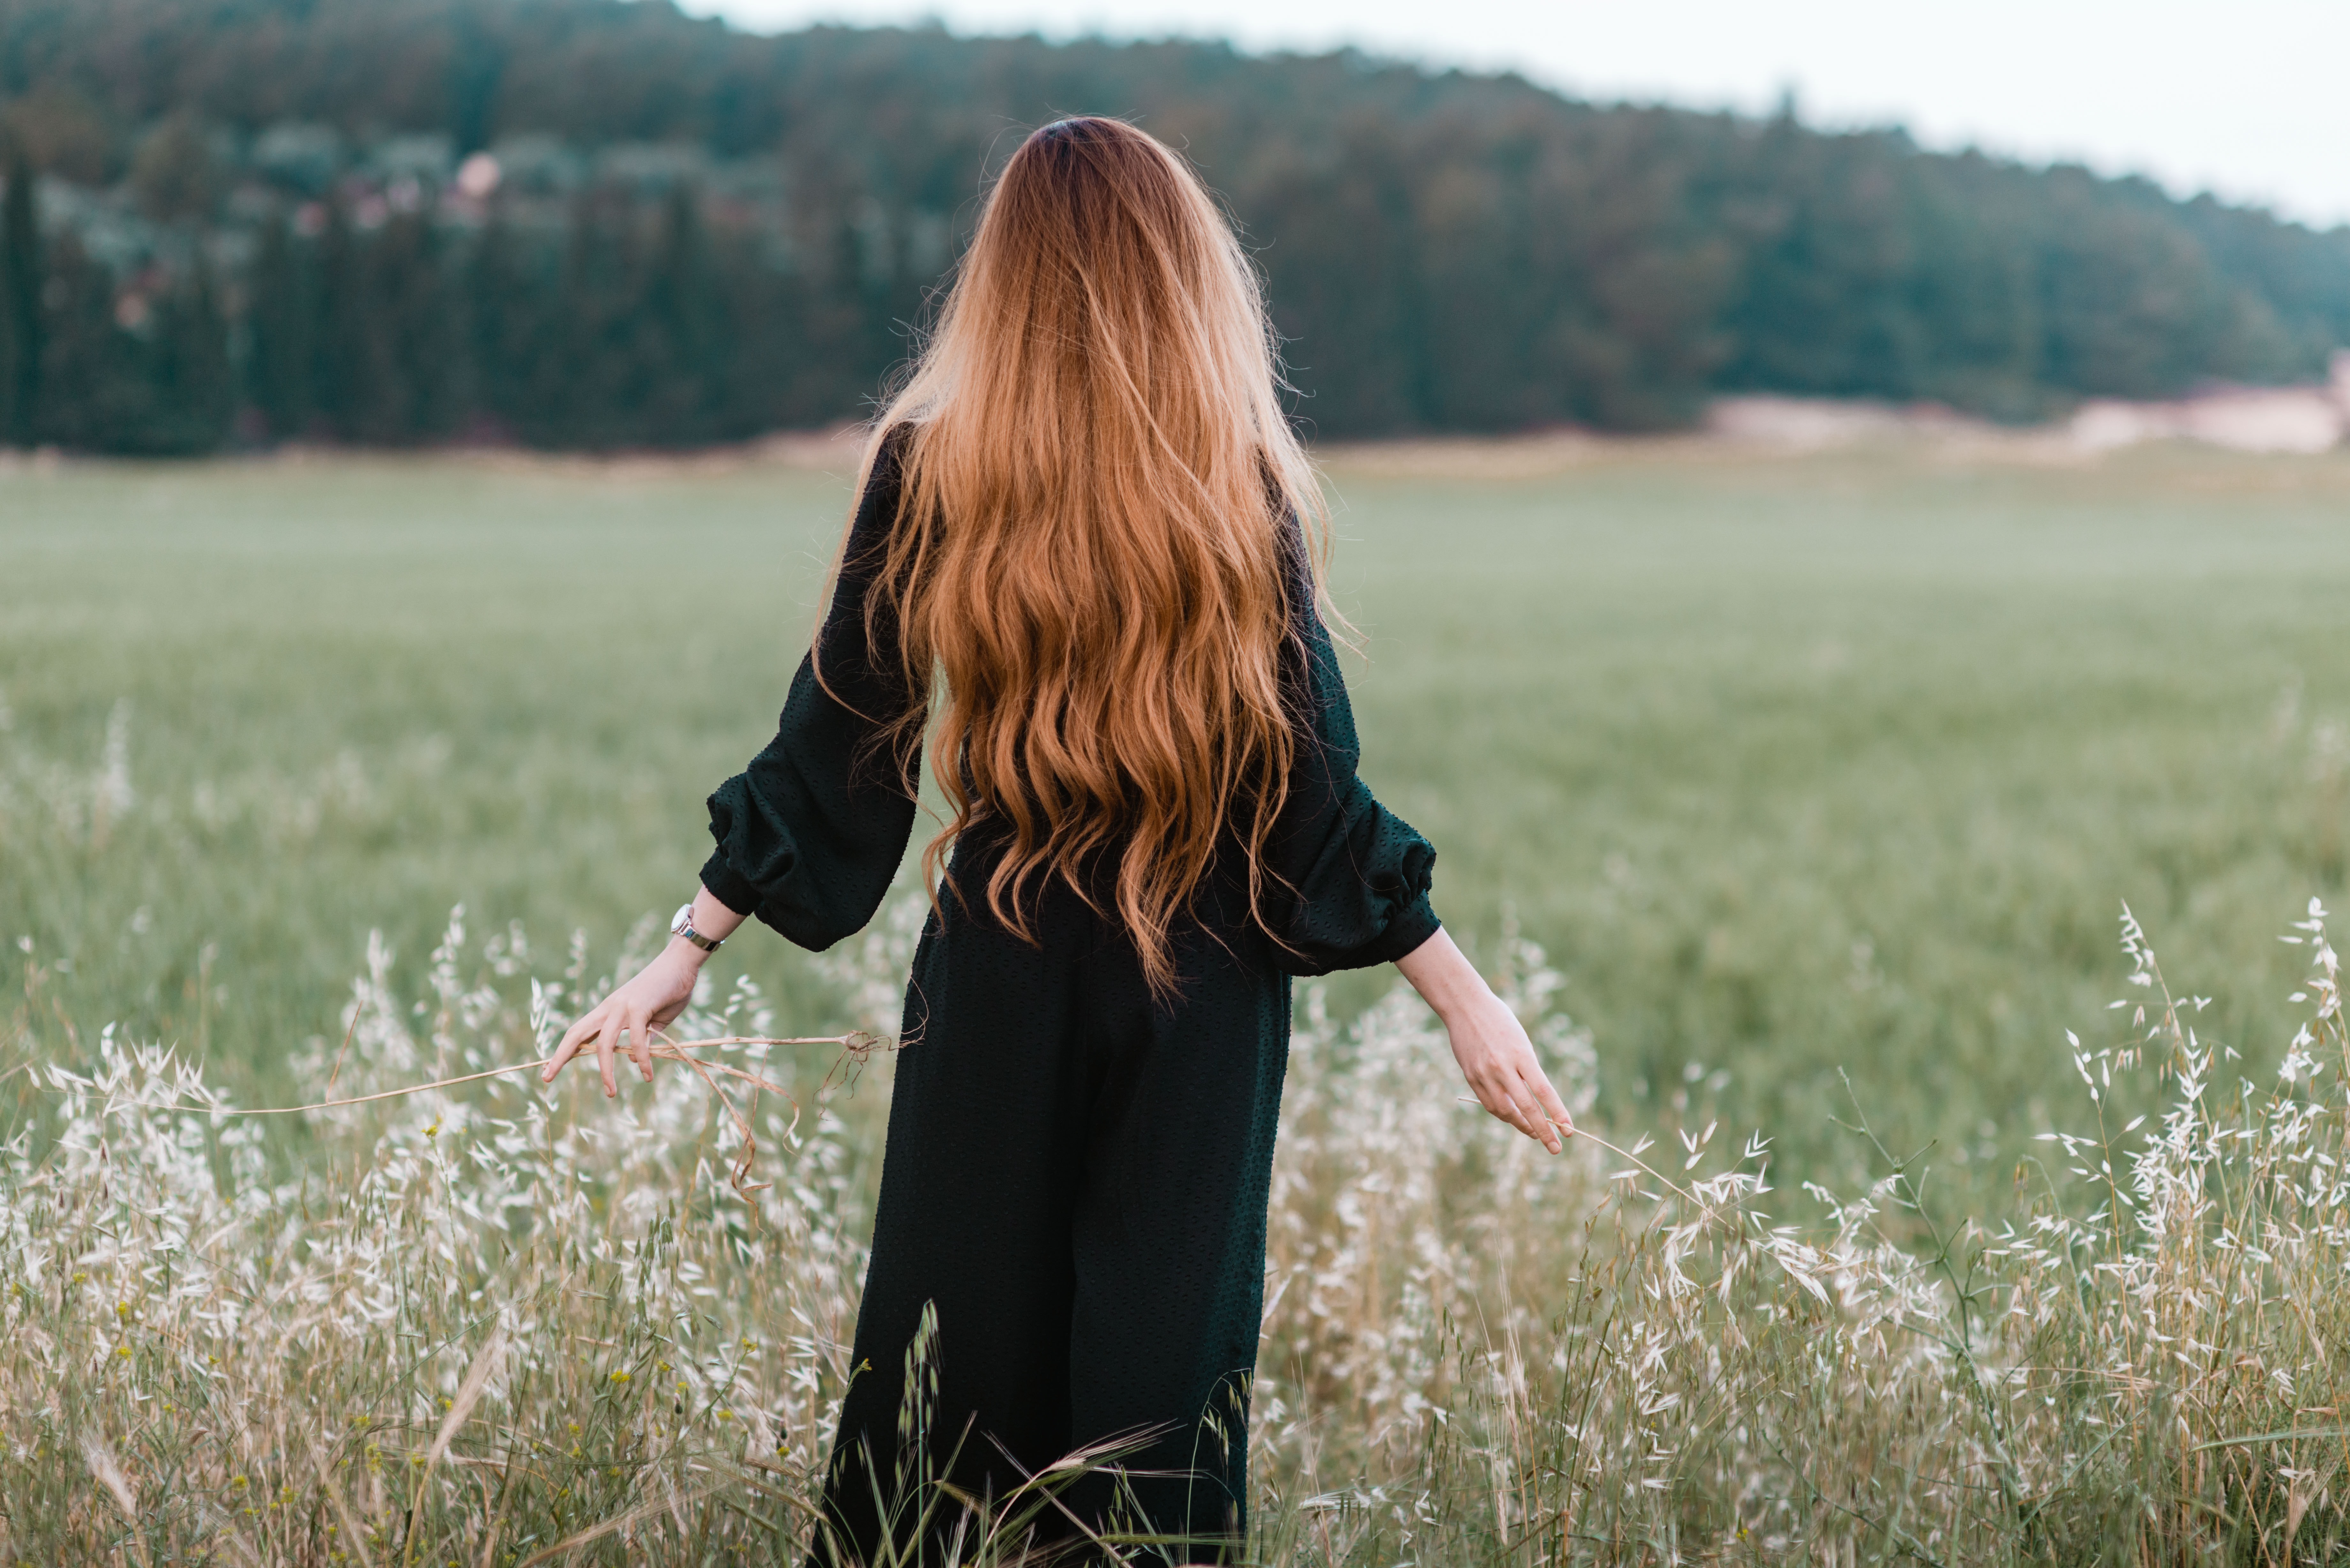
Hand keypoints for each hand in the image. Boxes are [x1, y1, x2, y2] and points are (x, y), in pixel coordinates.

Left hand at [543, 941, 702, 1096]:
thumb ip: (644, 1038)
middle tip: (546, 1078)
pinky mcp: (640, 1007)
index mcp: (609, 1010)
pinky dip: (642, 1059)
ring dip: (605, 1070)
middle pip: (577, 1033)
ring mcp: (622, 1006)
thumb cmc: (669, 989)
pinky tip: (647, 1074)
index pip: (579, 1032)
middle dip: (560, 1056)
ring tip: (610, 1093)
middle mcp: (610, 1008)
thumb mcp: (653, 1020)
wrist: (682, 962)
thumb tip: (633, 1059)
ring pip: (605, 1043)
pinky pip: (637, 1040)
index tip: (549, 1070)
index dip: (563, 1050)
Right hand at [1441, 986, 1571, 1152]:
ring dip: (1522, 1125)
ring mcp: (1484, 1074)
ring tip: (1535, 1132)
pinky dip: (1503, 1114)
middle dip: (1543, 1131)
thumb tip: (1536, 1103)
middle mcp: (1502, 1067)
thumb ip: (1527, 1070)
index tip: (1569, 1130)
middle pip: (1526, 1108)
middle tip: (1556, 1148)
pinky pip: (1489, 1104)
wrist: (1465, 1006)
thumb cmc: (1500, 1021)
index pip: (1543, 1091)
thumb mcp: (1521, 1042)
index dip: (1558, 1112)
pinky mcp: (1471, 1077)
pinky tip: (1513, 1117)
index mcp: (1521, 1054)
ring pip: (1506, 1112)